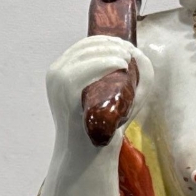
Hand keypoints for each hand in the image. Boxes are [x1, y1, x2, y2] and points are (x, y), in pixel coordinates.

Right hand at [45, 36, 152, 151]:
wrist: (89, 155)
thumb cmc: (104, 126)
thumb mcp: (119, 97)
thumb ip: (136, 75)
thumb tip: (139, 53)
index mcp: (61, 71)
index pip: (84, 45)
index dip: (107, 40)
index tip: (126, 49)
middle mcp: (56, 73)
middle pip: (86, 46)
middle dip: (112, 44)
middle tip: (130, 55)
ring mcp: (58, 82)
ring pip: (87, 53)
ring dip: (111, 51)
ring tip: (127, 60)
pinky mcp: (66, 92)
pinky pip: (85, 68)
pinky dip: (106, 63)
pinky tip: (121, 65)